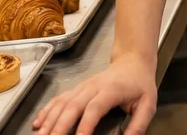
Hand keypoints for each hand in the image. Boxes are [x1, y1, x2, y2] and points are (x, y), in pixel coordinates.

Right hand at [32, 53, 156, 134]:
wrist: (133, 61)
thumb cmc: (140, 84)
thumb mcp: (148, 104)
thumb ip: (138, 125)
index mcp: (112, 90)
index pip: (95, 107)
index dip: (85, 124)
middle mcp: (94, 86)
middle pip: (73, 105)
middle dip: (60, 125)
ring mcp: (83, 86)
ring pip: (63, 102)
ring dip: (50, 120)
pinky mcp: (77, 89)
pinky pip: (59, 98)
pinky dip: (47, 110)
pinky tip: (38, 123)